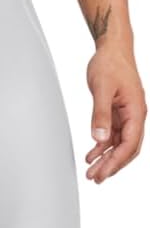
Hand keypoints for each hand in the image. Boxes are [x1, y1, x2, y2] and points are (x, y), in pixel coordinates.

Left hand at [85, 45, 146, 182]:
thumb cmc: (111, 64)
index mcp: (136, 111)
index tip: (103, 173)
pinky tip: (91, 156)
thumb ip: (100, 114)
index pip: (129, 144)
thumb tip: (99, 138)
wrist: (112, 49)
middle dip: (112, 166)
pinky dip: (102, 148)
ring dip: (106, 159)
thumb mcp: (102, 89)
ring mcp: (126, 116)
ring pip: (119, 145)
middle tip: (95, 178)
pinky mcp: (117, 114)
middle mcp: (134, 116)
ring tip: (91, 173)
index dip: (116, 161)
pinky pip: (112, 136)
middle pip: (126, 148)